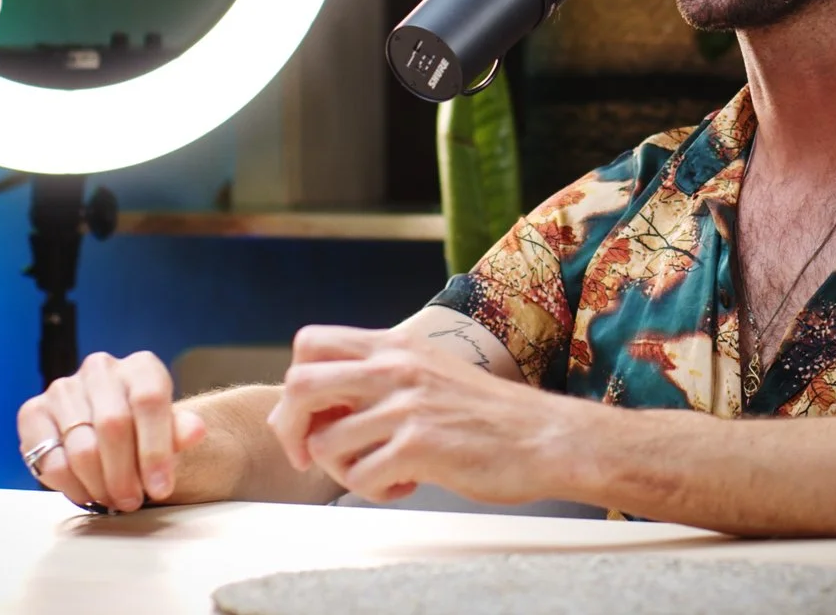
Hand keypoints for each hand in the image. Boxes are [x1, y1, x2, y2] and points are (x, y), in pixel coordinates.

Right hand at [17, 350, 204, 511]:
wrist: (107, 431)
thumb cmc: (143, 430)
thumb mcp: (169, 430)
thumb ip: (180, 431)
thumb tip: (194, 431)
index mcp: (140, 367)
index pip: (149, 401)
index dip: (155, 450)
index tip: (160, 488)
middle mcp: (100, 369)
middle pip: (113, 425)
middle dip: (125, 474)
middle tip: (132, 501)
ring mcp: (63, 389)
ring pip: (82, 447)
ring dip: (99, 484)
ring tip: (113, 499)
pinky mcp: (33, 412)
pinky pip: (50, 458)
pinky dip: (70, 485)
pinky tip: (86, 491)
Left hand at [266, 325, 576, 505]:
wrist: (545, 437)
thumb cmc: (488, 414)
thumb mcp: (430, 371)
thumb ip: (380, 376)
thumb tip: (319, 403)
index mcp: (394, 347)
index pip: (310, 343)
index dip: (296, 384)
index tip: (312, 416)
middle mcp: (395, 368)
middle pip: (300, 386)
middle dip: (291, 429)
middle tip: (310, 455)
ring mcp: (406, 406)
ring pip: (324, 443)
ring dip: (342, 470)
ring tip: (379, 472)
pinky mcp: (419, 446)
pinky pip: (360, 478)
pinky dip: (375, 491)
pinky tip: (406, 484)